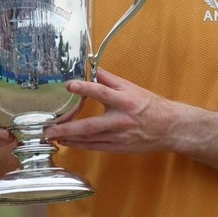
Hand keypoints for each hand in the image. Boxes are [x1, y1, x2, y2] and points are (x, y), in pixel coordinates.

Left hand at [43, 68, 181, 152]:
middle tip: (48, 130)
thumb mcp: (131, 87)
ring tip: (51, 137)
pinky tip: (67, 142)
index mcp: (125, 101)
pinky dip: (79, 145)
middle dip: (67, 128)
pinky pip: (95, 148)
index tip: (69, 85)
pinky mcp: (118, 148)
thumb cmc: (150, 105)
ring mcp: (119, 137)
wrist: (169, 127)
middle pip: (90, 126)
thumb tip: (91, 68)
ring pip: (89, 140)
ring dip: (69, 138)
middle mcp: (120, 120)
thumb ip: (109, 79)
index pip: (102, 93)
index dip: (85, 88)